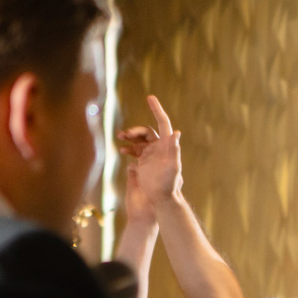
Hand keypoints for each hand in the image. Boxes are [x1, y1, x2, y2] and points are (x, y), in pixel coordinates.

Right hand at [115, 95, 182, 224]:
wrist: (162, 199)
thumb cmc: (169, 185)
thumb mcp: (173, 168)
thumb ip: (174, 151)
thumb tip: (176, 133)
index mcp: (167, 146)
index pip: (163, 123)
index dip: (157, 110)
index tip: (150, 97)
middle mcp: (160, 148)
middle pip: (147, 131)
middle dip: (135, 130)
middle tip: (124, 135)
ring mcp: (152, 154)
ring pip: (139, 140)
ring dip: (130, 137)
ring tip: (120, 139)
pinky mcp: (145, 162)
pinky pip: (135, 150)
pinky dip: (129, 148)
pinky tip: (122, 151)